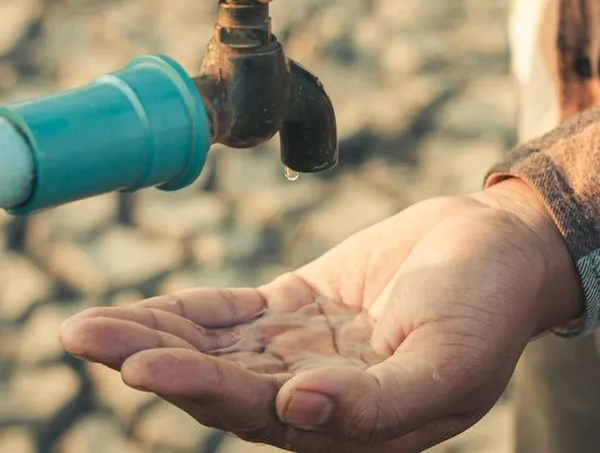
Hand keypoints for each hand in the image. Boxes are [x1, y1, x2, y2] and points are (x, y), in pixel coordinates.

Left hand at [60, 179, 582, 451]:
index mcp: (350, 421)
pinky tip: (147, 310)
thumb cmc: (484, 306)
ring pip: (213, 346)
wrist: (493, 249)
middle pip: (216, 381)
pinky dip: (189, 311)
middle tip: (84, 336)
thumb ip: (378, 403)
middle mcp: (314, 392)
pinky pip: (232, 312)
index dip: (196, 388)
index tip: (137, 365)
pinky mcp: (298, 306)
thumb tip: (296, 412)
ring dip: (155, 334)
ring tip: (90, 325)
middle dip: (149, 359)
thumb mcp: (447, 361)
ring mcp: (302, 348)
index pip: (255, 413)